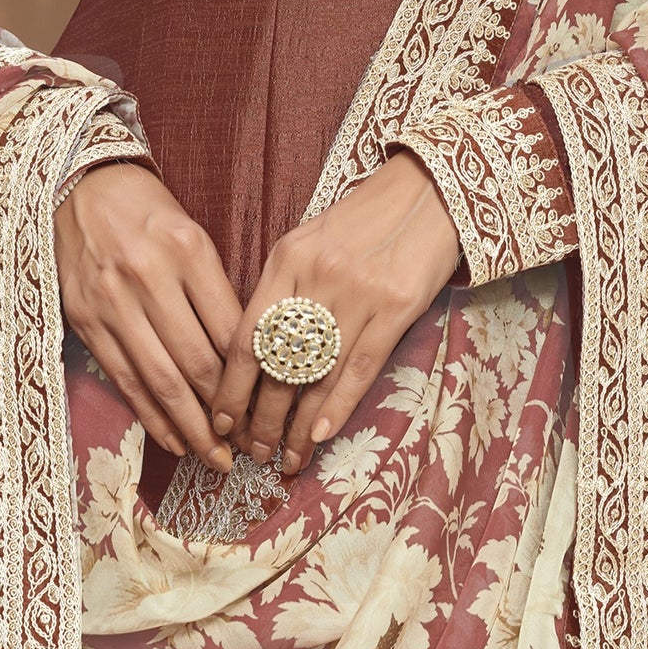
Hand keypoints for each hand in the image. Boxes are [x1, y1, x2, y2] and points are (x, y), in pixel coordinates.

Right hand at [53, 162, 241, 472]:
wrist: (80, 188)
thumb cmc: (148, 212)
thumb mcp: (193, 234)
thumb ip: (215, 290)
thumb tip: (247, 357)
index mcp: (187, 250)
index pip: (229, 328)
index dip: (253, 377)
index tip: (271, 408)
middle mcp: (149, 277)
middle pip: (197, 362)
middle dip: (226, 413)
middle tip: (250, 447)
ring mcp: (112, 303)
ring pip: (160, 379)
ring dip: (191, 427)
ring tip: (216, 458)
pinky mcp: (86, 322)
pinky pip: (125, 380)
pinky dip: (151, 416)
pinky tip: (174, 440)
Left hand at [211, 153, 461, 478]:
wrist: (427, 190)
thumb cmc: (363, 220)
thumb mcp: (309, 240)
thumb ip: (283, 289)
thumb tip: (258, 352)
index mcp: (286, 259)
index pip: (247, 336)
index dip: (230, 387)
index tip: (220, 421)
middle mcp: (316, 278)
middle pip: (278, 363)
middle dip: (261, 418)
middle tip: (253, 453)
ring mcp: (357, 293)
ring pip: (317, 375)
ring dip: (299, 425)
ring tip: (287, 458)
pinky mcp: (395, 307)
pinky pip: (359, 368)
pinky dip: (337, 405)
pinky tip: (321, 434)